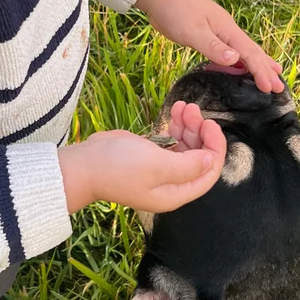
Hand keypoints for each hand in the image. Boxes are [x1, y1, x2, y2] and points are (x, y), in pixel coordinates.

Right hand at [59, 103, 226, 212]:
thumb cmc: (120, 167)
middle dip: (200, 133)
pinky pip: (170, 142)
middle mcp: (170, 183)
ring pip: (186, 147)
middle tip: (192, 110)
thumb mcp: (158, 165)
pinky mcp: (148, 157)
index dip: (215, 149)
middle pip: (198, 158)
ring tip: (183, 106)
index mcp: (176, 192)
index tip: (210, 125)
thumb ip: (188, 165)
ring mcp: (159, 170)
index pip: (209, 173)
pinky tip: (174, 112)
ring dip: (189, 126)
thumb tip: (211, 160)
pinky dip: (175, 127)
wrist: (84, 165)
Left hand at [135, 0, 283, 92]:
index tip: (271, 89)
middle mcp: (227, 30)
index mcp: (226, 29)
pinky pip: (230, 51)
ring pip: (243, 51)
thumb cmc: (174, 11)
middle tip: (279, 87)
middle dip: (266, 69)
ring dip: (257, 64)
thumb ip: (213, 47)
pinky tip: (241, 66)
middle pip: (252, 52)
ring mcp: (218, 31)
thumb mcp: (193, 32)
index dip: (261, 71)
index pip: (250, 54)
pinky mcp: (208, 34)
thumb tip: (237, 59)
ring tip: (272, 74)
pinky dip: (241, 60)